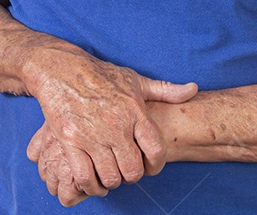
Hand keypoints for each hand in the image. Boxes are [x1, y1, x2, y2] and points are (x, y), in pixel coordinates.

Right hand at [25, 50, 196, 196]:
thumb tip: (193, 90)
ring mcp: (92, 135)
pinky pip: (84, 176)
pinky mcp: (70, 141)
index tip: (150, 165)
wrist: (63, 70)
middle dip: (132, 175)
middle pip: (133, 170)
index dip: (156, 165)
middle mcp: (116, 126)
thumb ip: (165, 89)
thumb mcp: (135, 79)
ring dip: (112, 182)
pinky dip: (90, 185)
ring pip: (110, 177)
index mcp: (134, 111)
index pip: (156, 150)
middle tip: (127, 170)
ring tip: (110, 175)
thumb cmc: (101, 75)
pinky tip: (93, 181)